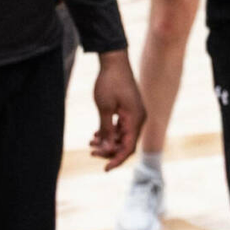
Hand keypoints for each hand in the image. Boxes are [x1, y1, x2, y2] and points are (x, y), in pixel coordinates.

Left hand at [90, 49, 143, 169]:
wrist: (114, 61)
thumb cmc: (109, 82)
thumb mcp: (105, 108)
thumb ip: (107, 129)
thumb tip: (107, 148)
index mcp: (136, 119)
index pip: (128, 147)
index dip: (116, 159)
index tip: (104, 169)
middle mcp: (138, 119)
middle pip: (126, 144)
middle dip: (109, 151)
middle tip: (92, 152)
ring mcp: (134, 115)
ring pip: (122, 136)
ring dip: (108, 142)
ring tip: (91, 143)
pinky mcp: (129, 111)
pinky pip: (121, 128)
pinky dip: (110, 132)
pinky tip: (96, 134)